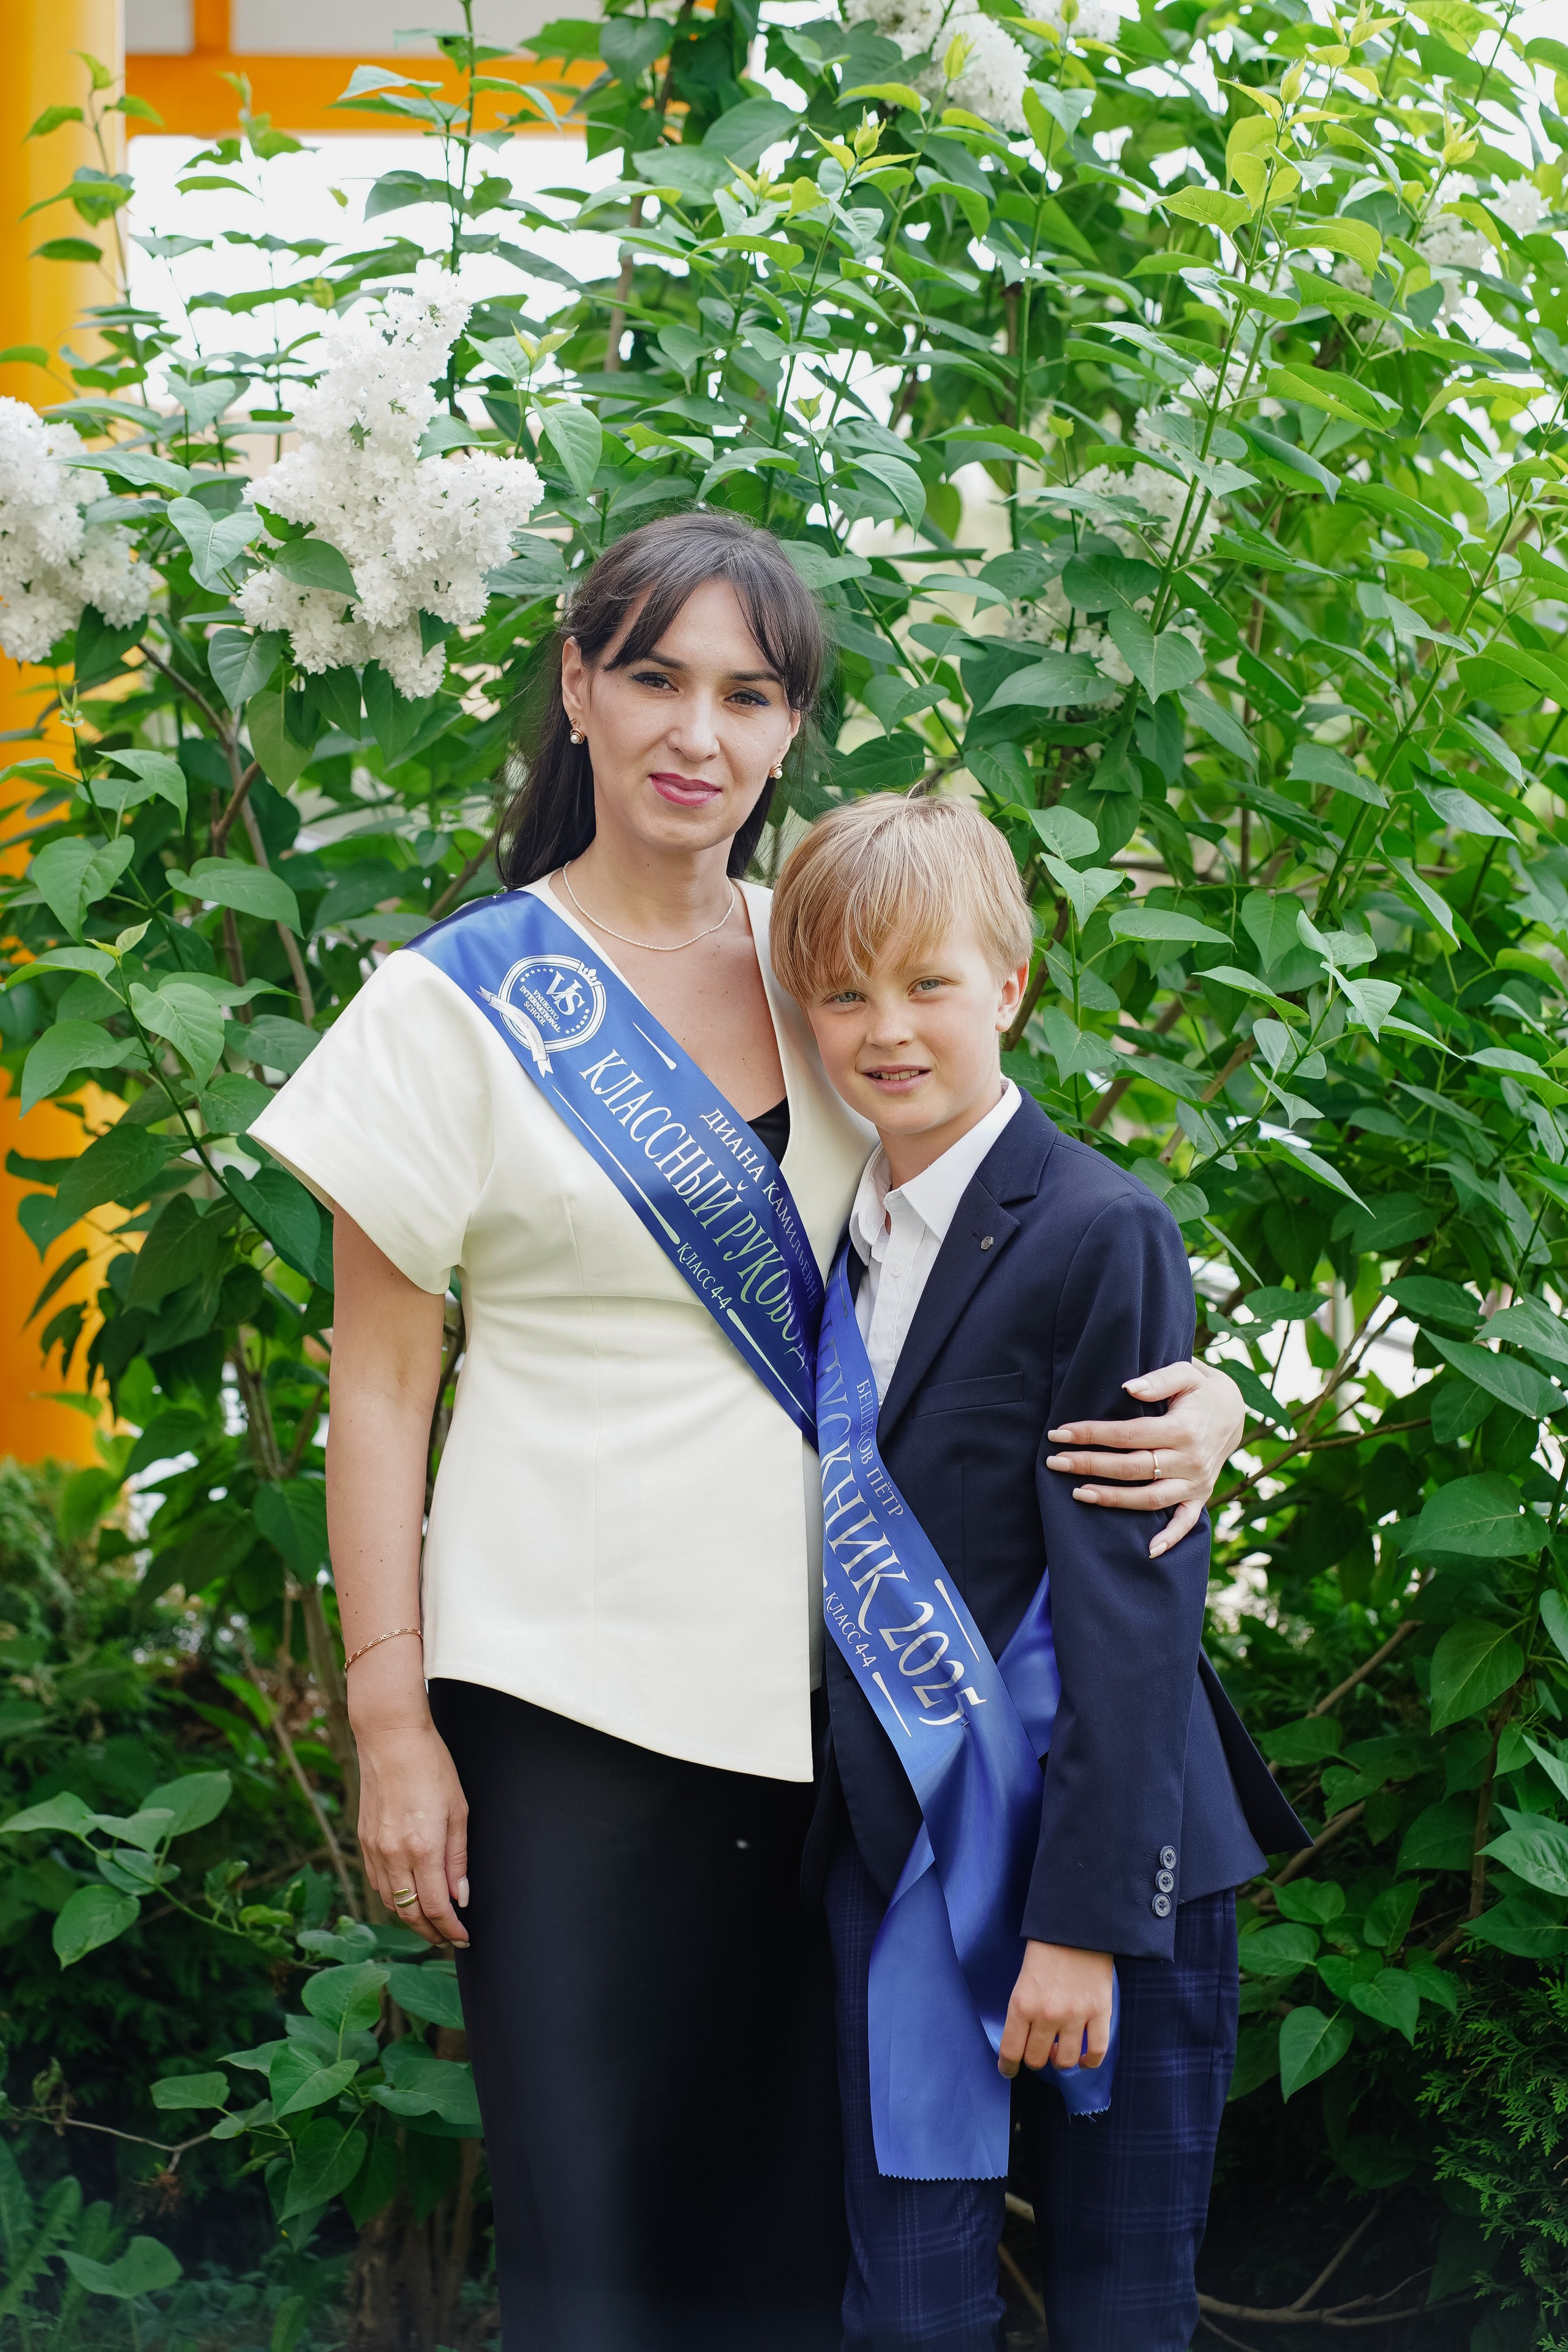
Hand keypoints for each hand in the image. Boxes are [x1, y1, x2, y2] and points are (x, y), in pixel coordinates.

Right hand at [355, 1715, 469, 1949]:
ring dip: (410, 1919)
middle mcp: (394, 1855)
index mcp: (422, 1848)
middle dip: (431, 1932)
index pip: (435, 1907)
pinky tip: (406, 1897)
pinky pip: (376, 1883)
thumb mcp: (458, 1810)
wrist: (391, 1738)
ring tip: (431, 1923)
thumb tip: (459, 1896)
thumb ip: (457, 1858)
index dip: (450, 1928)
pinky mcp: (364, 1841)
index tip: (464, 1937)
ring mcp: (374, 1849)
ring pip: (390, 1903)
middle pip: (410, 1913)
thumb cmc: (432, 1767)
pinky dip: (392, 1899)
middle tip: (449, 1938)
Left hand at [998, 1941, 1113, 2077]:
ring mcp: (1075, 2016)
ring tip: (1061, 2050)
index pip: (1011, 2051)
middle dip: (1035, 2059)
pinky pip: (1096, 2051)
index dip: (1008, 2067)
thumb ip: (1023, 2011)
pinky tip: (1085, 2059)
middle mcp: (1047, 2015)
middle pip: (1037, 2060)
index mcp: (1022, 2004)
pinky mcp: (1100, 2013)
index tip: (1008, 2070)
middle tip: (1039, 2050)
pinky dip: (1090, 2062)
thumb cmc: (1045, 1950)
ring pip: (1065, 2061)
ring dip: (1061, 2060)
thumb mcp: (1022, 1980)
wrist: (1077, 1926)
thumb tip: (1024, 2041)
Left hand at [1045, 1359, 1244, 1558]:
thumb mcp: (1187, 1374)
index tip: (1060, 1433)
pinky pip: (1186, 1523)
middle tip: (1055, 1462)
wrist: (1236, 1412)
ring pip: (1150, 1499)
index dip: (1092, 1434)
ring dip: (1113, 1499)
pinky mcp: (1200, 1497)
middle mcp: (1190, 1460)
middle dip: (1089, 1465)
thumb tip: (1128, 1388)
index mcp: (1184, 1429)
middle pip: (1132, 1468)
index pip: (1129, 1435)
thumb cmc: (1202, 1390)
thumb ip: (1158, 1379)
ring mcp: (1196, 1483)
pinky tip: (1147, 1551)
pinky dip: (1170, 1539)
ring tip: (1078, 1494)